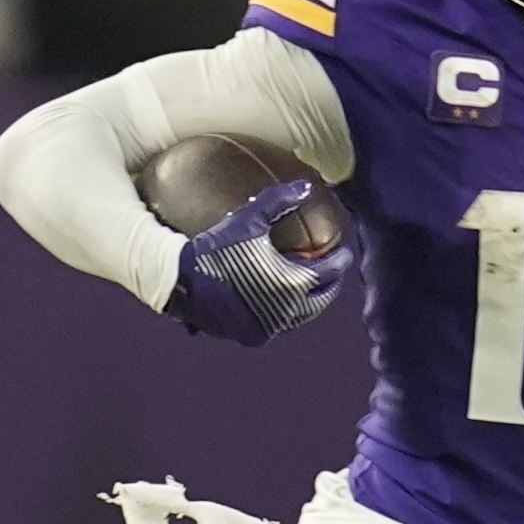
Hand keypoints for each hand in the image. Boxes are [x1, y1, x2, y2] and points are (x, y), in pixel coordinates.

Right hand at [166, 179, 358, 346]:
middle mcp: (284, 311)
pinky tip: (282, 303)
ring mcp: (267, 327)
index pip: (329, 273)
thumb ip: (280, 201)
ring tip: (310, 289)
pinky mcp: (250, 336)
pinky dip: (284, 314)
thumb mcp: (250, 219)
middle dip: (328, 286)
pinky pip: (276, 325)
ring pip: (299, 317)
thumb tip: (306, 187)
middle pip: (319, 301)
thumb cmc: (216, 245)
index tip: (344, 254)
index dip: (339, 262)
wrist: (180, 278)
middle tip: (331, 274)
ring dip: (308, 303)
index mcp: (292, 283)